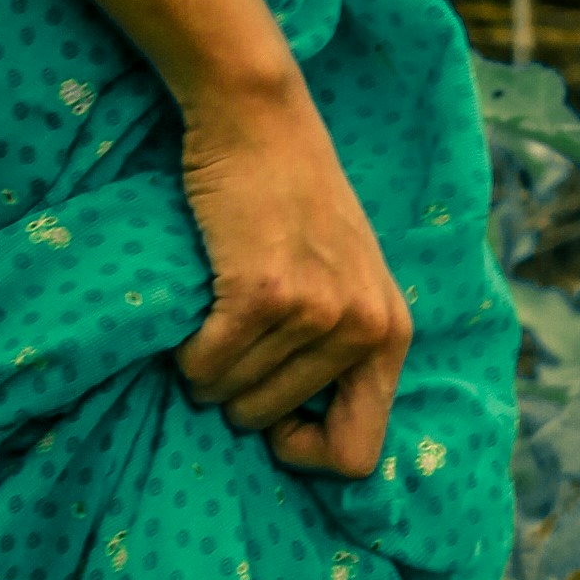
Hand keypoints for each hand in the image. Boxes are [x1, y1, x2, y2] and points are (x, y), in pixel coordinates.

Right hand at [173, 75, 412, 477]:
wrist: (261, 122)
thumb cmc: (295, 202)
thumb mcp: (349, 280)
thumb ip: (344, 349)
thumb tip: (307, 442)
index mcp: (392, 334)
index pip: (357, 457)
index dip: (304, 451)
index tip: (278, 413)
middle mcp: (365, 329)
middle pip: (276, 427)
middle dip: (240, 398)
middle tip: (233, 340)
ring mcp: (318, 311)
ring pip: (234, 400)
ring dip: (209, 372)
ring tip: (217, 317)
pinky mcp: (264, 293)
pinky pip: (205, 367)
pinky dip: (188, 353)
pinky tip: (199, 309)